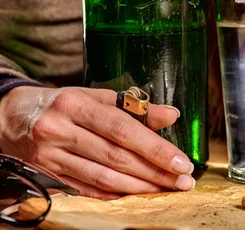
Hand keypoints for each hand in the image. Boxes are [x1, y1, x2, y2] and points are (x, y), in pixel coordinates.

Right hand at [0, 86, 196, 198]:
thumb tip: (171, 115)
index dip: (155, 147)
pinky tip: (136, 194)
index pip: (123, 129)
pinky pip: (87, 188)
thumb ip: (134, 107)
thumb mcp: (95, 96)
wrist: (12, 116)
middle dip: (154, 171)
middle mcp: (61, 130)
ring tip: (165, 189)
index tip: (180, 160)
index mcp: (76, 104)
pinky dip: (114, 194)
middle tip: (182, 180)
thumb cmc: (63, 103)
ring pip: (103, 177)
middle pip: (116, 156)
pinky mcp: (47, 175)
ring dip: (139, 187)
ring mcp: (51, 156)